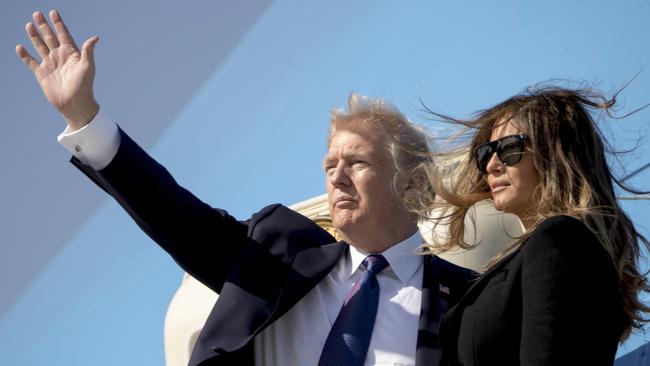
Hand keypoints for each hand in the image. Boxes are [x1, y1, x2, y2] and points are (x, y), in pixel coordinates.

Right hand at [16, 10, 99, 129]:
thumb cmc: (84, 86)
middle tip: (37, 13)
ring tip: (29, 24)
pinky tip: (20, 47)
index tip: (53, 12)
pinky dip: (25, 55)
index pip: (63, 34)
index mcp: (71, 53)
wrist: (74, 103)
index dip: (58, 23)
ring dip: (34, 36)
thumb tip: (95, 37)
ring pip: (40, 46)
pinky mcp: (42, 73)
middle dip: (44, 25)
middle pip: (50, 37)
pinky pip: (31, 62)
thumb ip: (88, 51)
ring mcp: (50, 64)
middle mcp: (60, 56)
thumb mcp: (88, 66)